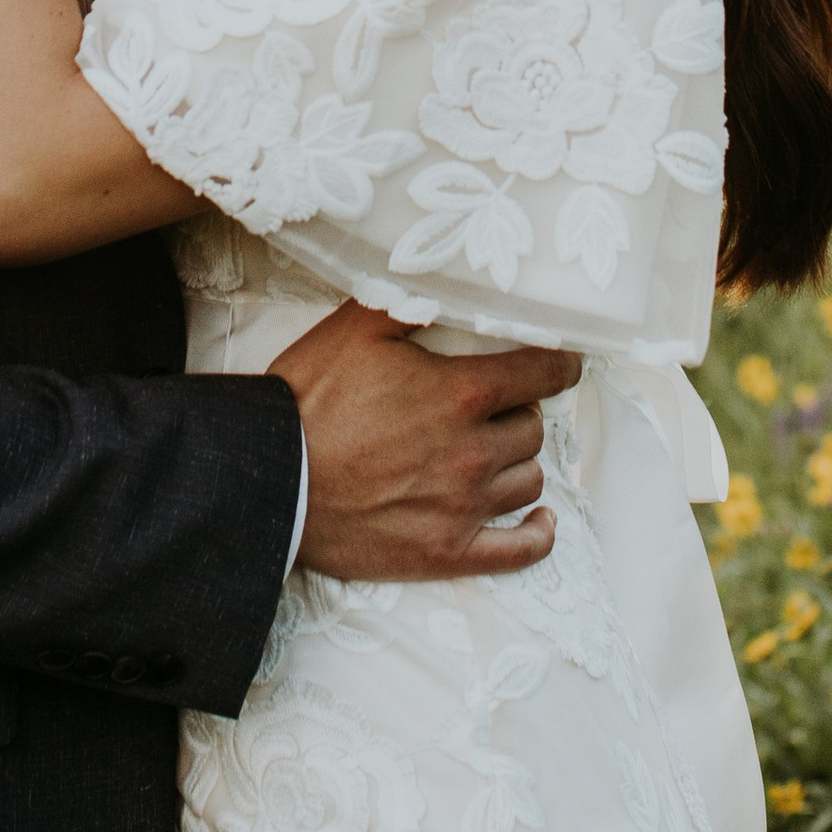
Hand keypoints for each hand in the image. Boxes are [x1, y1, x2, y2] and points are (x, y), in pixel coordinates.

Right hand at [275, 299, 581, 580]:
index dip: (558, 364)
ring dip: (517, 462)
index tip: (563, 362)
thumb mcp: (354, 328)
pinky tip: (540, 519)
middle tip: (493, 408)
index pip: (541, 373)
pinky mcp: (447, 552)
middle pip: (532, 428)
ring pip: (528, 479)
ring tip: (496, 452)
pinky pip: (520, 549)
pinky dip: (538, 533)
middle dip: (519, 413)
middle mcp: (473, 452)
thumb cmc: (307, 400)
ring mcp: (463, 508)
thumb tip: (446, 278)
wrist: (268, 480)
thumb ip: (409, 300)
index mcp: (460, 393)